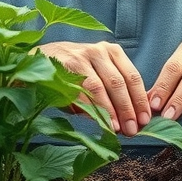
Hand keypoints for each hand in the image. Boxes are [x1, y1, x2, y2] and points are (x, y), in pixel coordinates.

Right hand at [31, 41, 150, 135]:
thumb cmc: (72, 72)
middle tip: (133, 129)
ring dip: (110, 110)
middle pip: (119, 83)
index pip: (132, 76)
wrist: (36, 60)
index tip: (145, 120)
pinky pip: (79, 91)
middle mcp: (98, 51)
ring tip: (117, 128)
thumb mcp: (96, 75)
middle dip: (128, 108)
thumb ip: (112, 92)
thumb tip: (129, 120)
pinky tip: (98, 121)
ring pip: (100, 87)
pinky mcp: (63, 66)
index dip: (140, 100)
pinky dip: (90, 108)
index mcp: (111, 52)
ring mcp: (80, 57)